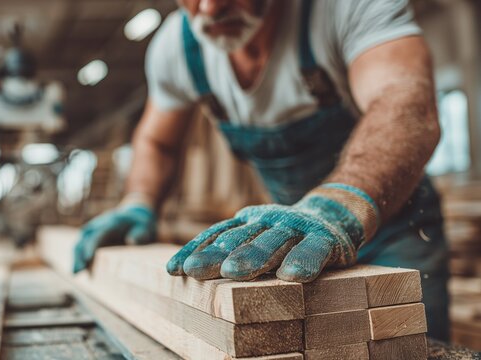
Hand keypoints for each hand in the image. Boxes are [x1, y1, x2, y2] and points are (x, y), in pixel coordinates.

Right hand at [73, 204, 156, 272]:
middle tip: (77, 271)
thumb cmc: (140, 225)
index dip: (92, 245)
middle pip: (85, 239)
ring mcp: (93, 230)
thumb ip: (140, 234)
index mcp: (112, 222)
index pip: (99, 234)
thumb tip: (131, 241)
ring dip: (76, 257)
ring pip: (80, 242)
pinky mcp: (91, 237)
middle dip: (79, 254)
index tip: (87, 258)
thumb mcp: (145, 228)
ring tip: (75, 273)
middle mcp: (99, 225)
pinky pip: (81, 246)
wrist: (133, 215)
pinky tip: (79, 270)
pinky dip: (78, 257)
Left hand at [166, 184, 378, 282]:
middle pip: (239, 239)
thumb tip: (185, 269)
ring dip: (253, 256)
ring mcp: (295, 228)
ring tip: (234, 272)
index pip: (216, 235)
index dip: (195, 251)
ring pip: (272, 242)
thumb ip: (229, 249)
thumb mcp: (256, 238)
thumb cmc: (284, 236)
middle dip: (215, 255)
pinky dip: (303, 261)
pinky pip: (313, 250)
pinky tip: (291, 275)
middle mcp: (267, 221)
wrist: (334, 215)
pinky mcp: (324, 239)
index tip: (174, 269)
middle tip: (195, 270)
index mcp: (247, 222)